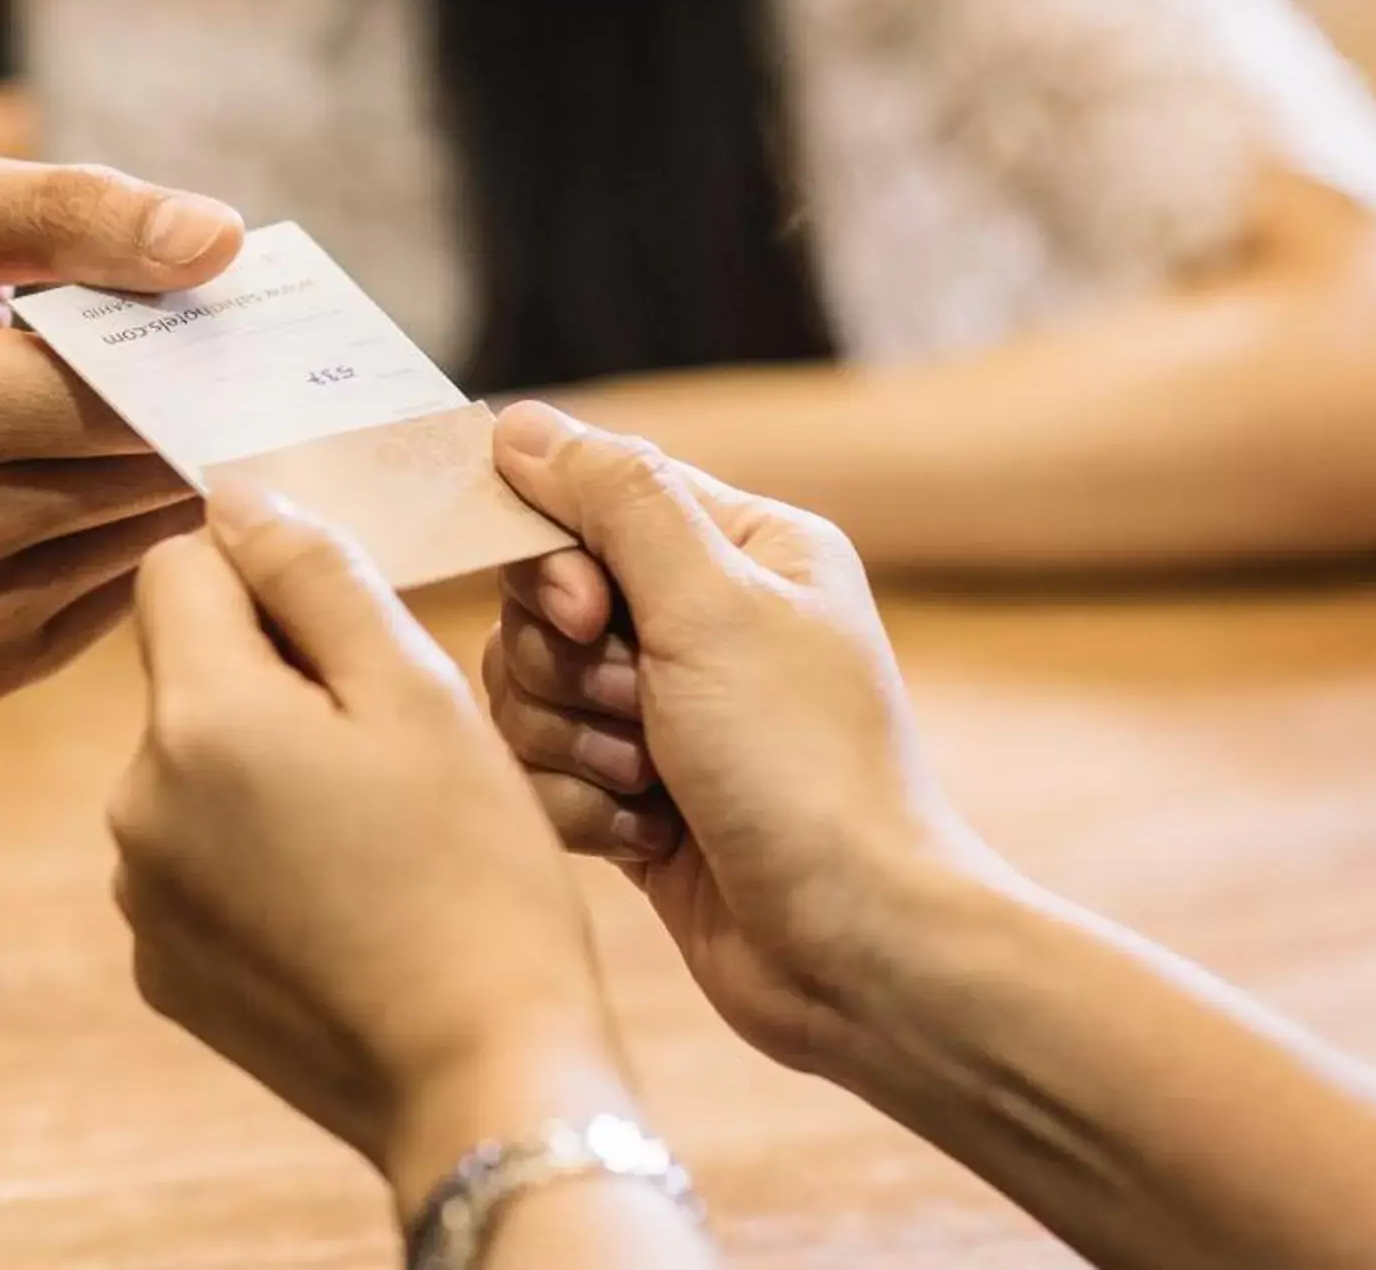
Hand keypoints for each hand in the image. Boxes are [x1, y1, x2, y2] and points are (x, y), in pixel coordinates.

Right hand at [0, 151, 243, 696]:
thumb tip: (217, 240)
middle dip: (186, 413)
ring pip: (140, 544)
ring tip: (136, 417)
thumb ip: (73, 213)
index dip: (189, 357)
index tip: (222, 322)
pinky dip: (119, 541)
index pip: (123, 399)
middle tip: (195, 361)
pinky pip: (107, 601)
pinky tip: (83, 482)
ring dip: (160, 479)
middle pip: (142, 476)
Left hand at [110, 482, 635, 1210]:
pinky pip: (196, 857)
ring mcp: (141, 893)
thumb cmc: (475, 876)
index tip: (349, 621)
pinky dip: (256, 854)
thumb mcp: (418, 693)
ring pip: (193, 763)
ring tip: (376, 830)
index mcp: (197, 716)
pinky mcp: (163, 966)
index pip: (179, 564)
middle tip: (390, 741)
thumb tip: (238, 495)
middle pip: (186, 667)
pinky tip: (344, 897)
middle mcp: (136, 802)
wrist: (483, 1082)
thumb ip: (317, 574)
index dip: (265, 569)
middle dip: (273, 673)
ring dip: (264, 764)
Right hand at [484, 401, 992, 1069]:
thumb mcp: (712, 606)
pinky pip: (539, 769)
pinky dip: (580, 807)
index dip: (557, 559)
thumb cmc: (804, 770)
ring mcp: (666, 712)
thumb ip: (613, 499)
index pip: (588, 498)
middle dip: (570, 667)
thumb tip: (520, 423)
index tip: (588, 615)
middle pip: (538, 600)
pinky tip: (645, 839)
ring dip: (574, 743)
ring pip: (526, 688)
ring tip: (650, 786)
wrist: (855, 952)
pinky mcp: (632, 794)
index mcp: (743, 548)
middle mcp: (704, 620)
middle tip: (640, 712)